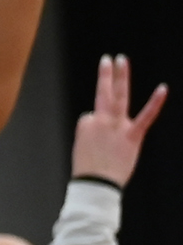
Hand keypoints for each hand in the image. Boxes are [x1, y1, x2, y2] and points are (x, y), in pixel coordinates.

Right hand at [73, 52, 166, 184]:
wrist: (96, 185)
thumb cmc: (89, 172)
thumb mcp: (82, 149)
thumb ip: (93, 134)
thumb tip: (101, 125)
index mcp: (85, 125)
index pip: (93, 116)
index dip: (97, 130)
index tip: (96, 146)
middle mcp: (100, 121)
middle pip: (103, 93)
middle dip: (105, 74)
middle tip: (108, 59)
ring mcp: (117, 126)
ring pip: (119, 96)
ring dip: (121, 77)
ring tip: (121, 60)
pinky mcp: (133, 135)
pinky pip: (146, 115)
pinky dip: (156, 102)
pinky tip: (163, 88)